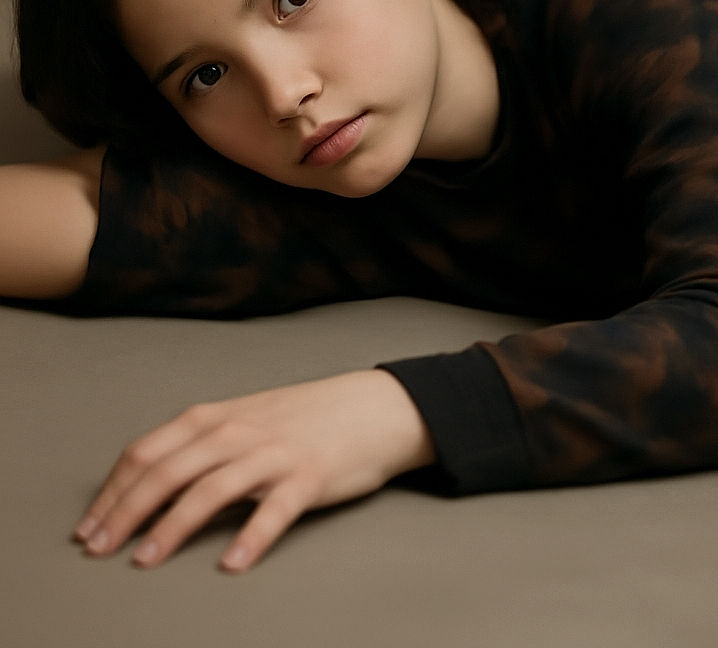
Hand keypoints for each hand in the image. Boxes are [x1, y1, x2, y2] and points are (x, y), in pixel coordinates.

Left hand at [73, 369, 434, 572]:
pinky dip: (250, 539)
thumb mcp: (248, 416)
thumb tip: (152, 481)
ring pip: (211, 489)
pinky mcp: (309, 476)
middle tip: (99, 550)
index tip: (89, 526)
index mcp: (217, 416)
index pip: (148, 451)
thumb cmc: (308, 417)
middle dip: (125, 513)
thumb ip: (204, 441)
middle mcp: (239, 430)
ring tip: (145, 561)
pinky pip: (274, 510)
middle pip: (167, 471)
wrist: (374, 407)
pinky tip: (231, 565)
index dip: (112, 491)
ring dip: (171, 527)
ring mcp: (274, 453)